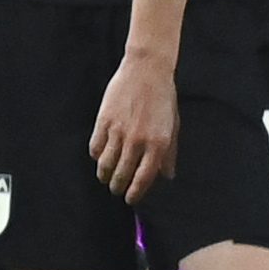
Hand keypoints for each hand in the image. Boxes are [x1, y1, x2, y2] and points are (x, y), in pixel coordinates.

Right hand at [86, 43, 181, 204]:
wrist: (147, 70)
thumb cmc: (163, 98)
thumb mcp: (172, 126)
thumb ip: (169, 153)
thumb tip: (167, 176)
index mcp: (158, 144)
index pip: (143, 179)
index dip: (135, 193)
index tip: (130, 199)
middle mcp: (138, 141)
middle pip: (122, 175)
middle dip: (117, 186)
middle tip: (116, 189)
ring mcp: (119, 131)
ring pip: (106, 164)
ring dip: (104, 174)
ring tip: (105, 177)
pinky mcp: (104, 121)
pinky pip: (96, 147)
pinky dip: (96, 156)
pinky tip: (99, 157)